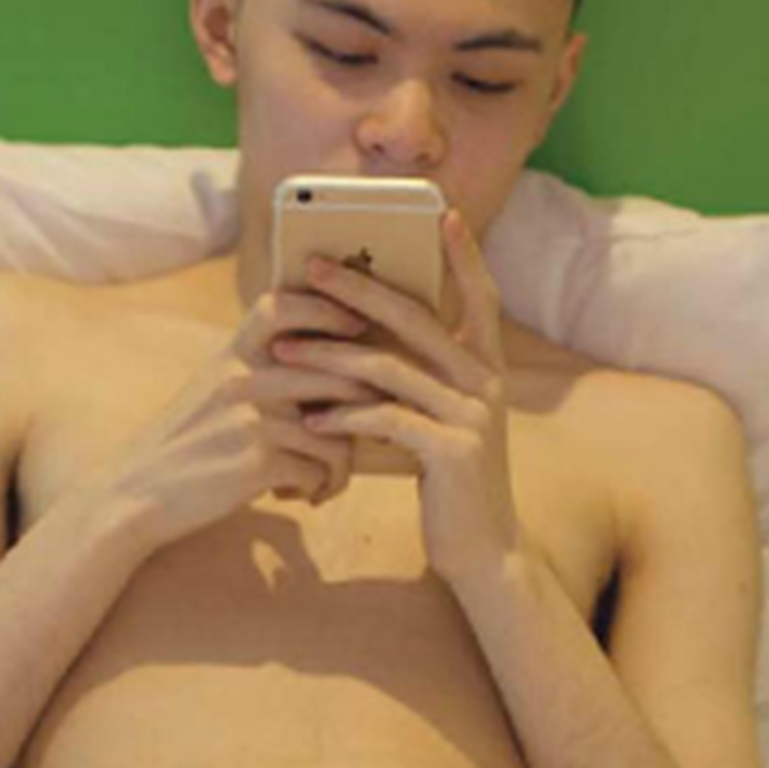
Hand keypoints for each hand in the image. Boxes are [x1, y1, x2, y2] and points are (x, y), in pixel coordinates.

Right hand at [108, 285, 369, 549]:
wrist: (135, 496)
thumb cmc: (181, 449)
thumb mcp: (211, 394)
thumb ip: (253, 374)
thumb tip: (318, 372)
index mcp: (230, 355)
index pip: (281, 306)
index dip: (326, 309)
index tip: (356, 326)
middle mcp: (242, 378)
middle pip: (334, 372)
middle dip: (366, 404)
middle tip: (366, 430)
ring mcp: (251, 418)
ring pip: (337, 431)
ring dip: (342, 465)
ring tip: (327, 480)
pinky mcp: (257, 461)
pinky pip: (320, 469)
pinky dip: (321, 488)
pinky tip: (305, 497)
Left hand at [275, 211, 521, 587]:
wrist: (484, 554)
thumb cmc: (452, 486)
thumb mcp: (443, 425)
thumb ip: (422, 384)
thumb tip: (369, 344)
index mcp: (487, 370)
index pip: (481, 298)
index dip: (465, 257)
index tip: (445, 214)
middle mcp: (485, 384)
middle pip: (417, 319)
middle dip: (358, 290)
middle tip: (310, 267)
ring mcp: (471, 416)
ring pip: (389, 369)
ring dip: (327, 359)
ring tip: (281, 353)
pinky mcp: (451, 452)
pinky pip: (385, 421)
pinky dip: (342, 419)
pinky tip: (309, 422)